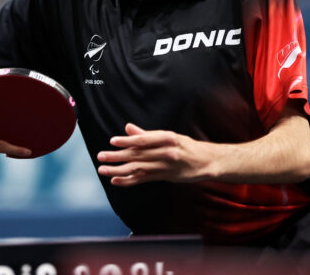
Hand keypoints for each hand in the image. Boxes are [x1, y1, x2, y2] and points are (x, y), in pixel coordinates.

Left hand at [96, 123, 215, 185]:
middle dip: (117, 156)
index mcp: (167, 138)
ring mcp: (165, 167)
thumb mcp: (169, 136)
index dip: (127, 141)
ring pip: (138, 169)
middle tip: (101, 157)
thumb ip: (147, 134)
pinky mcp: (165, 177)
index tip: (112, 141)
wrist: (208, 161)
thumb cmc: (186, 146)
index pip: (144, 141)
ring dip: (118, 170)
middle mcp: (166, 153)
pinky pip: (144, 179)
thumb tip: (128, 128)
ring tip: (103, 170)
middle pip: (138, 155)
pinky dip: (129, 181)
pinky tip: (116, 181)